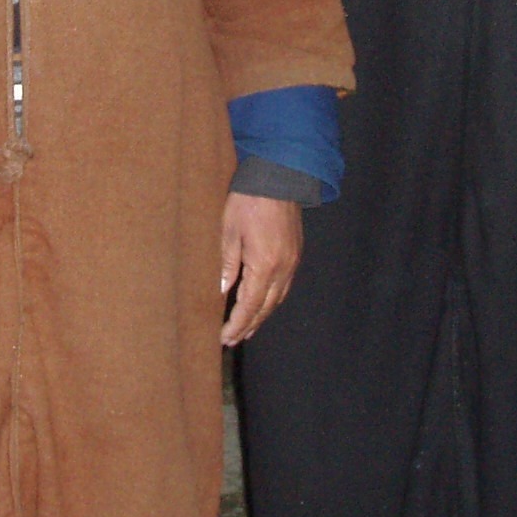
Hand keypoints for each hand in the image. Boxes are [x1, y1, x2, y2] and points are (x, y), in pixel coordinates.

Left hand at [220, 193, 302, 346]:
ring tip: (247, 328)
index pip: (250, 306)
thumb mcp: (229, 231)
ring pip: (277, 299)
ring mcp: (293, 262)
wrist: (279, 176)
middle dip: (249, 325)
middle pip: (266, 308)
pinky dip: (272, 300)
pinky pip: (284, 286)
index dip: (237, 324)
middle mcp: (283, 269)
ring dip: (261, 316)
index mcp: (265, 265)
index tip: (224, 338)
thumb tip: (220, 292)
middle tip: (233, 340)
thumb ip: (226, 265)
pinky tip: (263, 302)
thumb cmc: (249, 200)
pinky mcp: (296, 253)